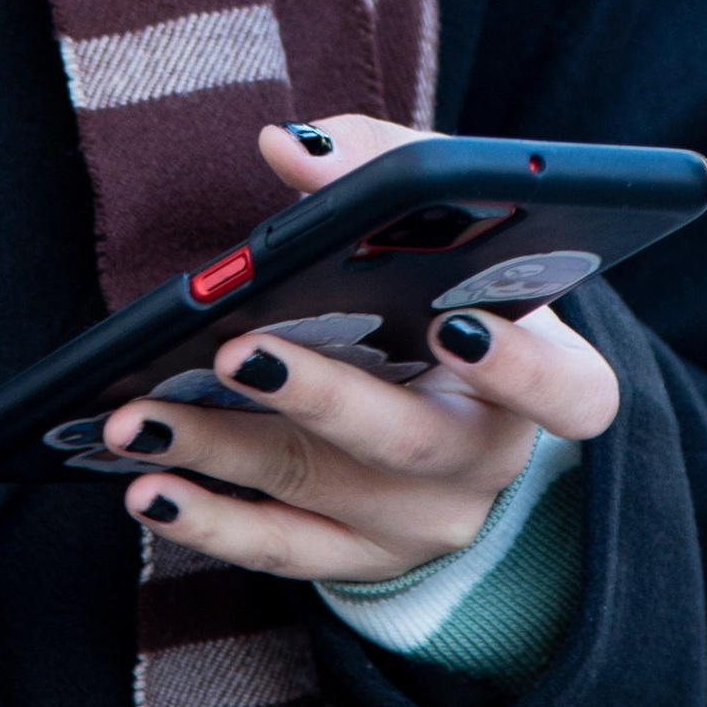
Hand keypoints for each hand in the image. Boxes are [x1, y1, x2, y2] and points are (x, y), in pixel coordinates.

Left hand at [101, 114, 619, 582]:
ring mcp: (426, 522)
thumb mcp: (432, 222)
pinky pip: (281, 551)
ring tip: (136, 417)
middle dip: (316, 395)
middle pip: (410, 440)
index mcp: (547, 379)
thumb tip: (287, 147)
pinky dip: (208, 523)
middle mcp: (491, 463)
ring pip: (319, 489)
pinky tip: (147, 489)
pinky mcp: (360, 559)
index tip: (455, 322)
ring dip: (219, 450)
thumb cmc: (435, 288)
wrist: (433, 400)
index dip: (523, 368)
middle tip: (232, 352)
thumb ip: (378, 166)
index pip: (570, 393)